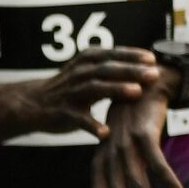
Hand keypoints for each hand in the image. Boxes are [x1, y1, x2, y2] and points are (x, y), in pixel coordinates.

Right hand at [26, 46, 160, 140]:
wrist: (35, 103)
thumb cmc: (71, 88)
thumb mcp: (90, 72)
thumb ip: (114, 68)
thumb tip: (148, 65)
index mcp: (87, 61)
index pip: (112, 55)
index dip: (132, 55)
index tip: (153, 59)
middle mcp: (79, 74)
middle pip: (107, 69)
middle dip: (131, 70)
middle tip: (153, 74)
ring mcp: (71, 93)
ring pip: (95, 88)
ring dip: (116, 89)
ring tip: (136, 92)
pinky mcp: (63, 112)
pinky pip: (79, 119)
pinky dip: (92, 126)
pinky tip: (106, 132)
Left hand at [91, 74, 186, 187]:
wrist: (145, 84)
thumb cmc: (136, 126)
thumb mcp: (128, 155)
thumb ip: (129, 184)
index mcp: (101, 163)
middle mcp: (109, 156)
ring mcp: (124, 145)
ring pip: (138, 186)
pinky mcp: (143, 134)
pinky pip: (157, 164)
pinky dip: (168, 182)